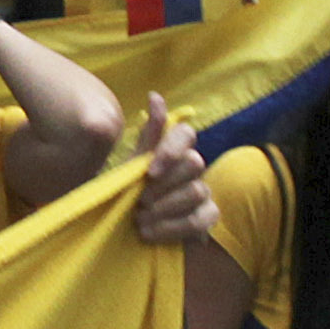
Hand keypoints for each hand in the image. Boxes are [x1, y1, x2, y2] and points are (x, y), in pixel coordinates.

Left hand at [125, 96, 213, 248]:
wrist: (122, 232)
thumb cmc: (126, 194)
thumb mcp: (129, 165)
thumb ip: (147, 135)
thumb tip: (156, 95)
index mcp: (172, 149)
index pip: (185, 134)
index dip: (171, 150)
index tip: (149, 171)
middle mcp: (192, 166)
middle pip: (194, 163)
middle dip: (162, 185)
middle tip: (138, 201)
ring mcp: (203, 191)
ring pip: (196, 191)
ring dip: (164, 208)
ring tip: (139, 220)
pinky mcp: (207, 216)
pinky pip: (200, 219)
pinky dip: (172, 228)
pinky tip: (149, 233)